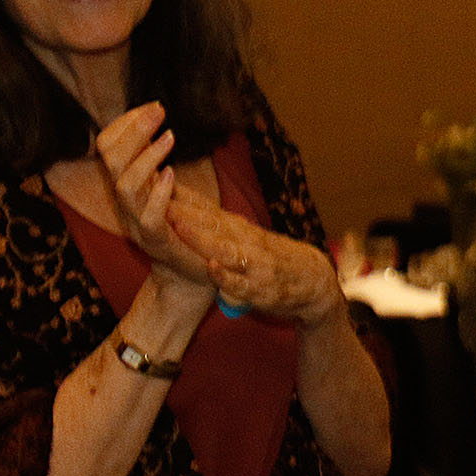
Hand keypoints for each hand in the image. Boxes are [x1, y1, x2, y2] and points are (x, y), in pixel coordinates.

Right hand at [94, 103, 215, 284]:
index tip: (152, 108)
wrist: (191, 275)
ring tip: (170, 137)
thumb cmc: (184, 229)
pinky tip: (172, 175)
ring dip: (146, 157)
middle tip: (159, 112)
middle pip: (110, 160)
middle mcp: (125, 203)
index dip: (126, 124)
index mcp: (126, 187)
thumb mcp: (166, 189)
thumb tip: (154, 127)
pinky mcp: (156, 241)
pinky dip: (158, 194)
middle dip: (133, 131)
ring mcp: (137, 223)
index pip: (108, 147)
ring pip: (125, 185)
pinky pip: (148, 217)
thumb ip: (155, 165)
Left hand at [168, 196, 342, 326]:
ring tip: (180, 227)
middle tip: (158, 199)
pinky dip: (227, 277)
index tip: (158, 184)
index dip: (184, 199)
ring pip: (227, 250)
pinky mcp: (262, 291)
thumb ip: (220, 224)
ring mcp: (256, 267)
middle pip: (214, 226)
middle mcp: (249, 244)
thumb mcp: (250, 237)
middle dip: (186, 213)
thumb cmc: (276, 259)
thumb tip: (186, 202)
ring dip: (204, 239)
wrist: (317, 282)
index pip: (210, 211)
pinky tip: (213, 269)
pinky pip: (242, 285)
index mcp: (243, 231)